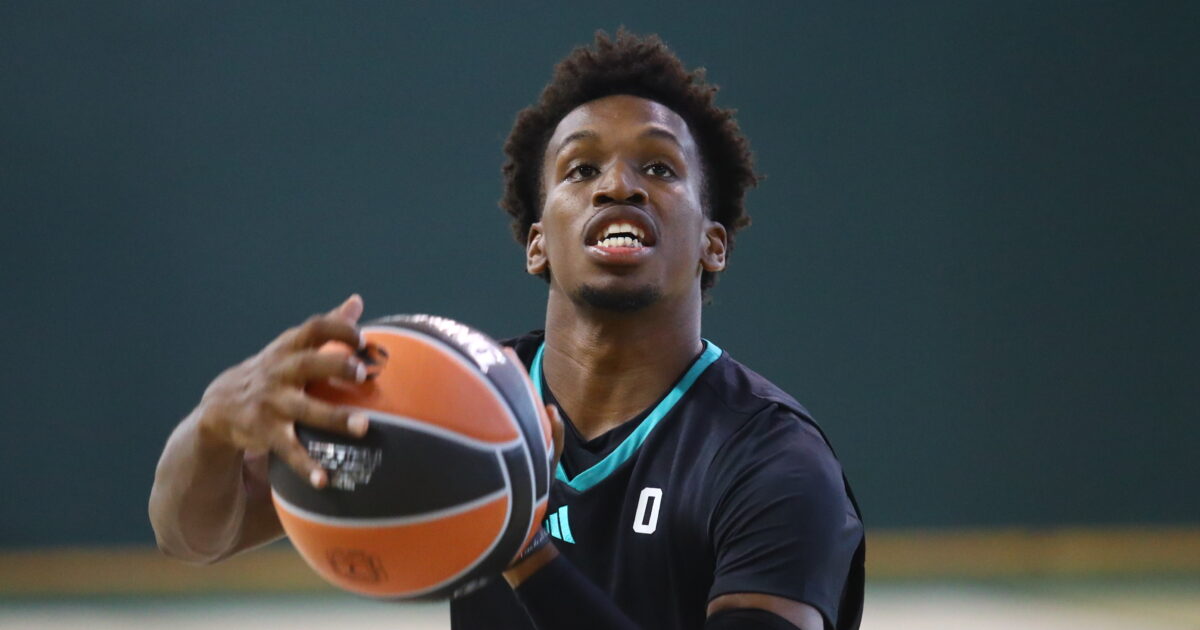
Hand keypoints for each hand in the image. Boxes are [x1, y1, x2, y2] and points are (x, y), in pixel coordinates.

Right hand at [195, 294, 369, 488]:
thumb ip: (327, 327)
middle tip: (363, 373)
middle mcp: (280, 372)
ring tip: (364, 427)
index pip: (313, 328)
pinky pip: (289, 449)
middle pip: (309, 363)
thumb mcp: (292, 347)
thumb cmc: (274, 372)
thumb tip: (357, 300)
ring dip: (334, 419)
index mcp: (289, 349)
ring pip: (305, 410)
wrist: (220, 405)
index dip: (338, 328)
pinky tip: (325, 480)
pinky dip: (306, 465)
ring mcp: (271, 403)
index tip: (363, 336)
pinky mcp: (264, 431)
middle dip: (336, 365)